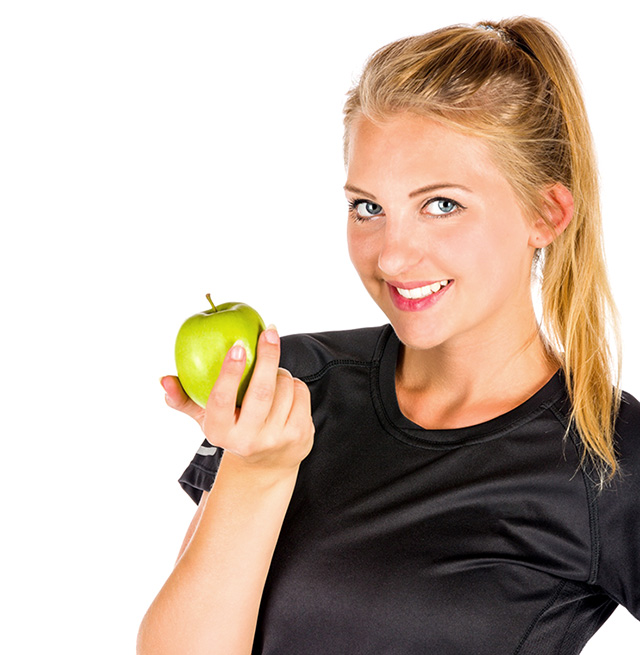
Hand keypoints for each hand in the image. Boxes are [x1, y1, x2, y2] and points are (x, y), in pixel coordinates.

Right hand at [161, 326, 313, 473]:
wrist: (266, 466)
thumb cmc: (231, 429)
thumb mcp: (206, 419)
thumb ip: (183, 399)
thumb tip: (164, 379)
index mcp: (220, 433)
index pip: (222, 400)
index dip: (229, 371)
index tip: (238, 345)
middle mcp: (249, 440)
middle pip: (262, 391)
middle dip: (267, 356)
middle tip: (269, 332)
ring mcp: (277, 439)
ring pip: (285, 387)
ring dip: (280, 371)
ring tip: (271, 375)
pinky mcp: (301, 435)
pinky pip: (301, 392)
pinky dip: (294, 383)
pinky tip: (285, 390)